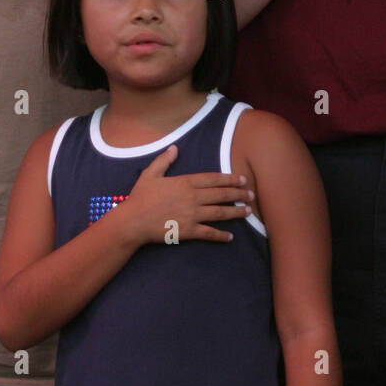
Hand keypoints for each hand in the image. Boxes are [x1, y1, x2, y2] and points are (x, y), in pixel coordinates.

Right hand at [117, 144, 253, 246]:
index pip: (213, 179)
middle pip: (221, 194)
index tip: (242, 179)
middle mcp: (192, 197)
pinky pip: (208, 233)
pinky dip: (220, 235)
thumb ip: (164, 160)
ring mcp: (192, 215)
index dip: (230, 179)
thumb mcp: (150, 174)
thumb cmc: (140, 197)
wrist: (133, 221)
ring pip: (220, 213)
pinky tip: (230, 237)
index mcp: (185, 182)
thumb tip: (175, 148)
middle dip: (238, 194)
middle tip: (252, 195)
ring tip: (248, 212)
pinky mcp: (188, 231)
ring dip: (236, 212)